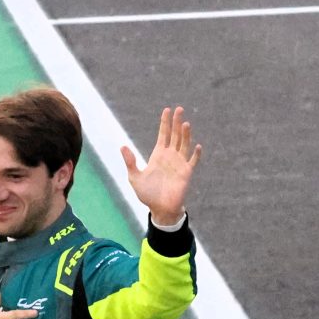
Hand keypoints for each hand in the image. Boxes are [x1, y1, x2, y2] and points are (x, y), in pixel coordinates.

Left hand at [120, 106, 200, 226]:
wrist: (160, 209)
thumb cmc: (147, 194)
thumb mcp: (135, 177)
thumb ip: (130, 162)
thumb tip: (122, 146)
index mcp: (158, 155)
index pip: (163, 134)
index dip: (165, 122)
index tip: (167, 110)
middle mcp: (170, 156)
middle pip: (175, 135)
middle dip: (177, 122)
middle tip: (179, 109)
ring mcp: (179, 163)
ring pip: (184, 144)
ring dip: (185, 134)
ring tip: (185, 123)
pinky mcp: (186, 173)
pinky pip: (192, 161)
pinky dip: (195, 154)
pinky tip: (197, 146)